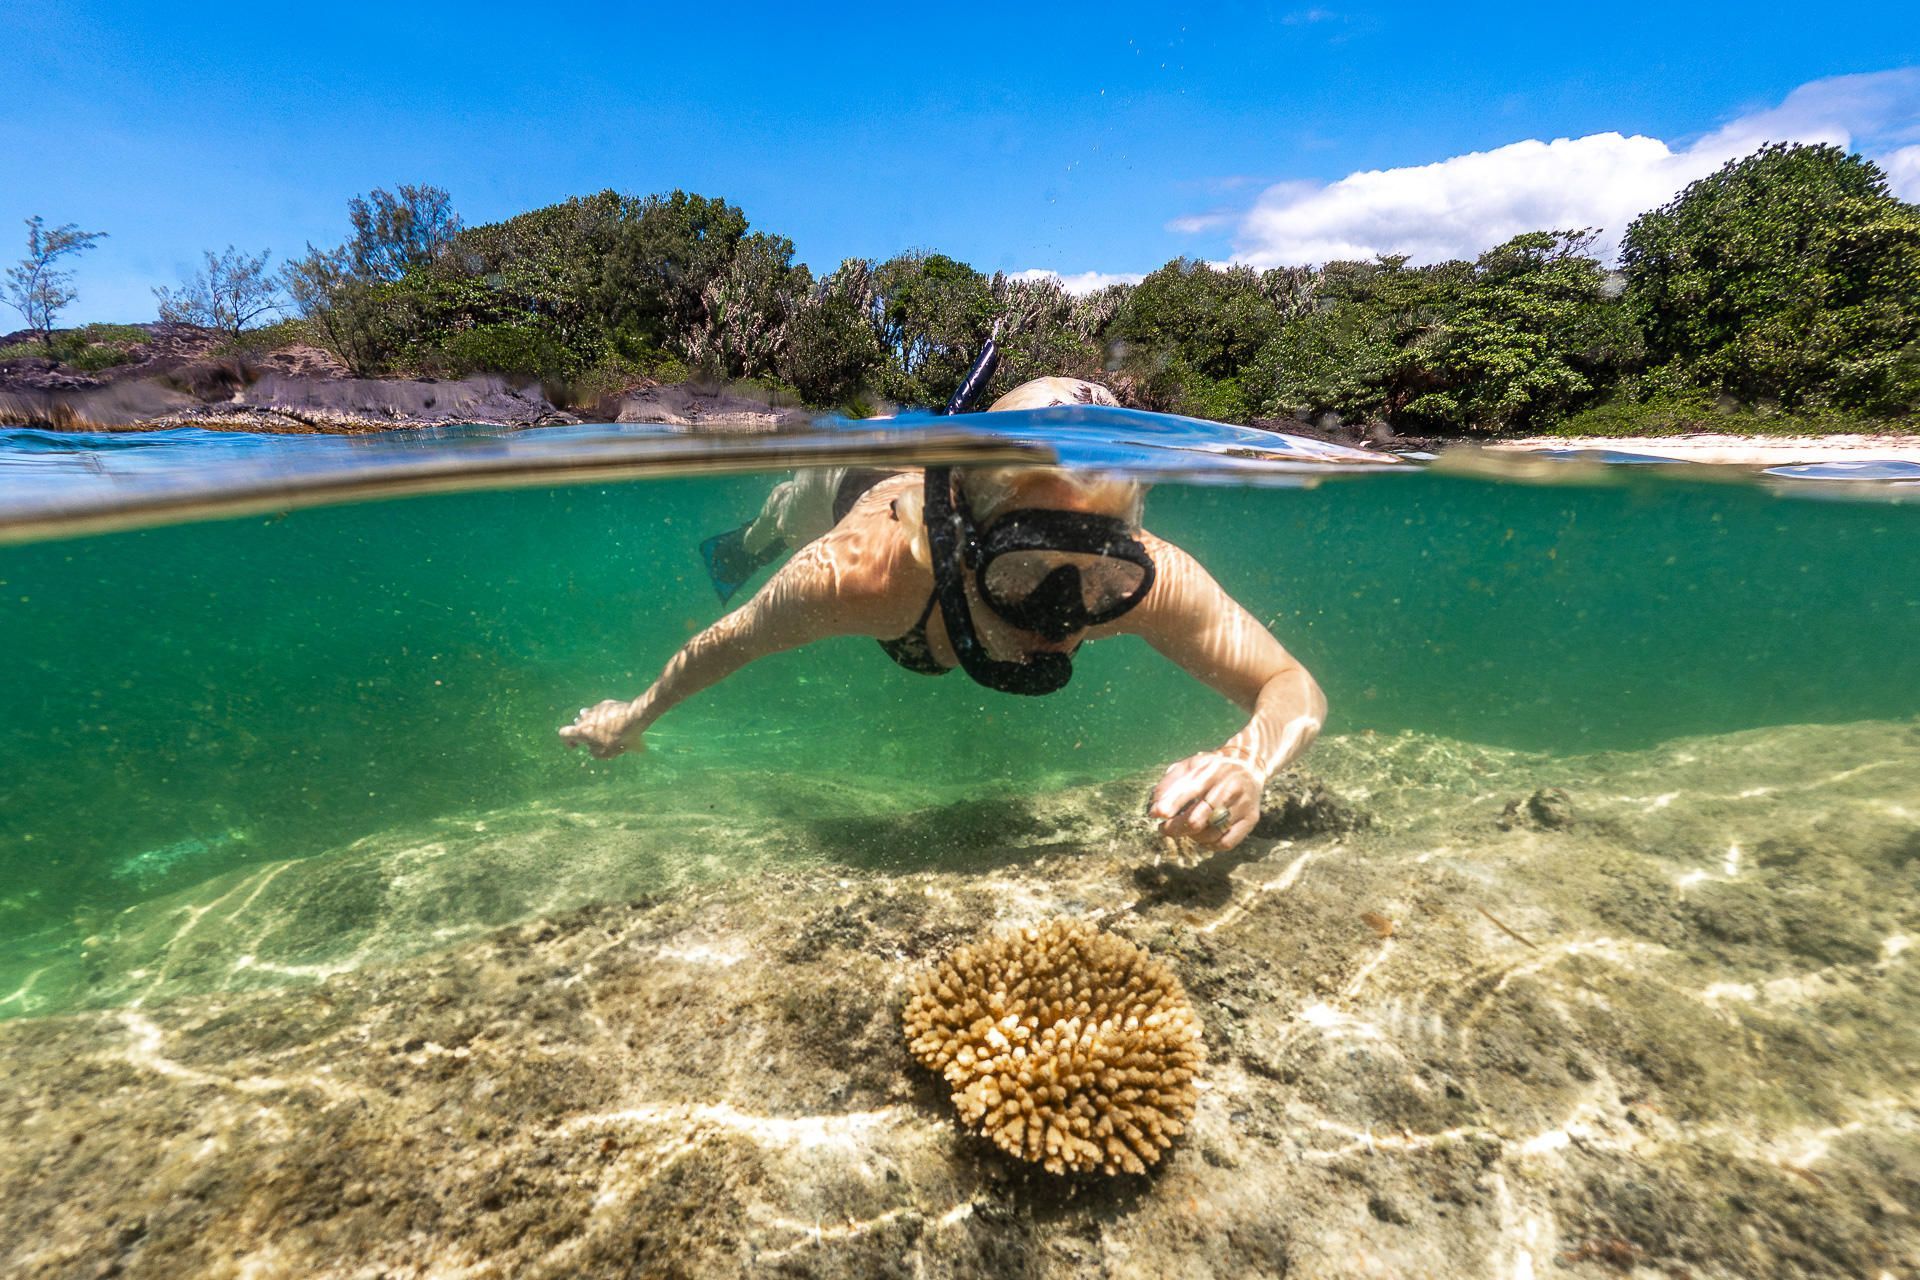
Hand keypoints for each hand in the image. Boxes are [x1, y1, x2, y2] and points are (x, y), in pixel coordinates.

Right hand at [559, 700, 643, 759]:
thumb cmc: (620, 737)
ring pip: (588, 715)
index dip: (567, 741)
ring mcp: (595, 708)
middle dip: (584, 732)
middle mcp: (585, 717)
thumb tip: (592, 748)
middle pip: (578, 724)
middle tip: (595, 739)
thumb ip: (595, 752)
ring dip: (593, 723)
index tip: (577, 746)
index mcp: (582, 730)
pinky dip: (603, 717)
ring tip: (604, 730)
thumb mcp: (607, 753)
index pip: (564, 733)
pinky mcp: (606, 703)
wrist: (634, 717)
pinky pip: (600, 711)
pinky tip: (615, 722)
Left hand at [1149, 751, 1263, 849]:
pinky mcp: (1251, 818)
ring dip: (1191, 837)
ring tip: (1184, 830)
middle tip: (1164, 829)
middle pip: (1198, 818)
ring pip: (1211, 833)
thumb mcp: (1190, 766)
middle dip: (1175, 827)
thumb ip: (1169, 782)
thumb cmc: (1211, 769)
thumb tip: (1154, 809)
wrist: (1249, 766)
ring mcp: (1243, 804)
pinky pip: (1226, 842)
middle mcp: (1231, 786)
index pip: (1190, 791)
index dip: (1171, 805)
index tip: (1156, 815)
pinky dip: (1209, 845)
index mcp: (1213, 770)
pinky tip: (1202, 838)